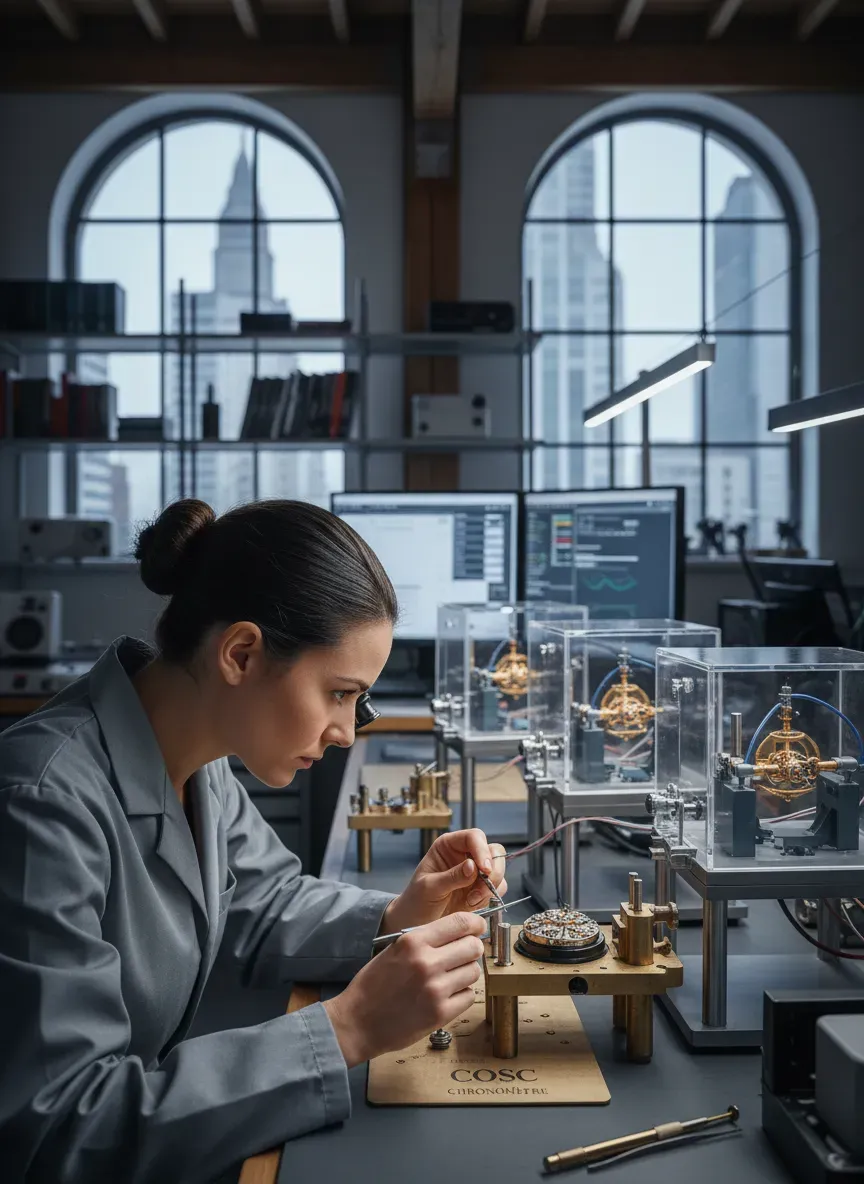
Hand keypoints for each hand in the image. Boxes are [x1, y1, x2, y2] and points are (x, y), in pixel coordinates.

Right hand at [323, 911, 485, 1066]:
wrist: (357, 1022)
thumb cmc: (374, 984)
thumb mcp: (395, 949)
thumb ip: (425, 939)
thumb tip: (459, 932)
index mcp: (413, 941)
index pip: (460, 922)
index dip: (475, 924)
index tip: (477, 928)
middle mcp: (427, 962)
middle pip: (473, 946)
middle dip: (472, 949)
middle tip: (463, 955)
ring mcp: (436, 989)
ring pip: (474, 971)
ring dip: (466, 973)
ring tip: (451, 978)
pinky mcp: (440, 1013)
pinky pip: (469, 995)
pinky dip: (462, 994)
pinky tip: (447, 995)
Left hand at [381, 829, 507, 934]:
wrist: (417, 923)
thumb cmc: (416, 901)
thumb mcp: (429, 888)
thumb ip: (452, 877)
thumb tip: (473, 866)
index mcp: (448, 846)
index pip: (474, 837)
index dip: (482, 850)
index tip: (484, 869)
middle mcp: (464, 855)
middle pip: (493, 851)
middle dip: (492, 870)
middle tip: (482, 889)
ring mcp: (475, 873)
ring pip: (498, 870)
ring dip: (491, 887)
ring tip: (471, 901)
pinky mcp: (481, 889)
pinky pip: (497, 888)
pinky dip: (490, 897)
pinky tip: (472, 905)